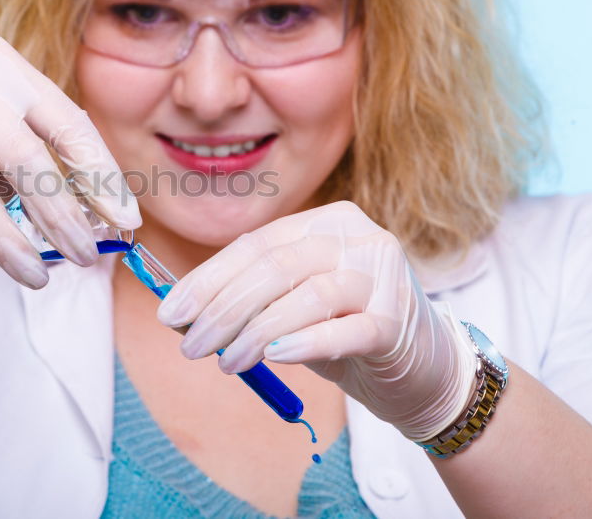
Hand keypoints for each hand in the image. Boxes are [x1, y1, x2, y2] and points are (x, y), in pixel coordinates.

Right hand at [0, 30, 139, 287]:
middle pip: (29, 163)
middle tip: (88, 257)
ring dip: (12, 244)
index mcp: (3, 66)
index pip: (67, 124)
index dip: (101, 176)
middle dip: (64, 218)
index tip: (125, 217)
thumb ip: (25, 127)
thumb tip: (82, 195)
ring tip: (37, 277)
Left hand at [156, 201, 476, 440]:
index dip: (207, 280)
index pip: (255, 245)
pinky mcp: (396, 322)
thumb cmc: (345, 329)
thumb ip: (249, 298)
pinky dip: (304, 342)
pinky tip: (273, 357)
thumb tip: (182, 313)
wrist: (421, 369)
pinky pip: (344, 329)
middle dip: (223, 309)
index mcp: (327, 221)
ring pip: (306, 296)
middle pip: (275, 267)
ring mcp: (382, 276)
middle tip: (191, 346)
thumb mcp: (293, 305)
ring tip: (226, 363)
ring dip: (255, 332)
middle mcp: (357, 237)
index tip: (170, 314)